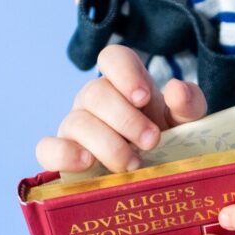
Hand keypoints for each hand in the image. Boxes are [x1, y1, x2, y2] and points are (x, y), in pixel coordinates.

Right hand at [35, 45, 207, 173]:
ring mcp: (75, 127)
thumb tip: (176, 89)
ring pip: (76, 123)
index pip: (113, 58)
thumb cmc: (168, 143)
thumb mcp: (186, 124)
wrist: (155, 177)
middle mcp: (94, 101)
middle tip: (152, 142)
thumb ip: (188, 104)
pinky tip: (88, 163)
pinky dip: (64, 154)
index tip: (143, 98)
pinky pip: (46, 148)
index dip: (125, 74)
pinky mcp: (61, 156)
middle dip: (126, 119)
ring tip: (132, 165)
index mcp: (124, 84)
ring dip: (107, 144)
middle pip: (95, 93)